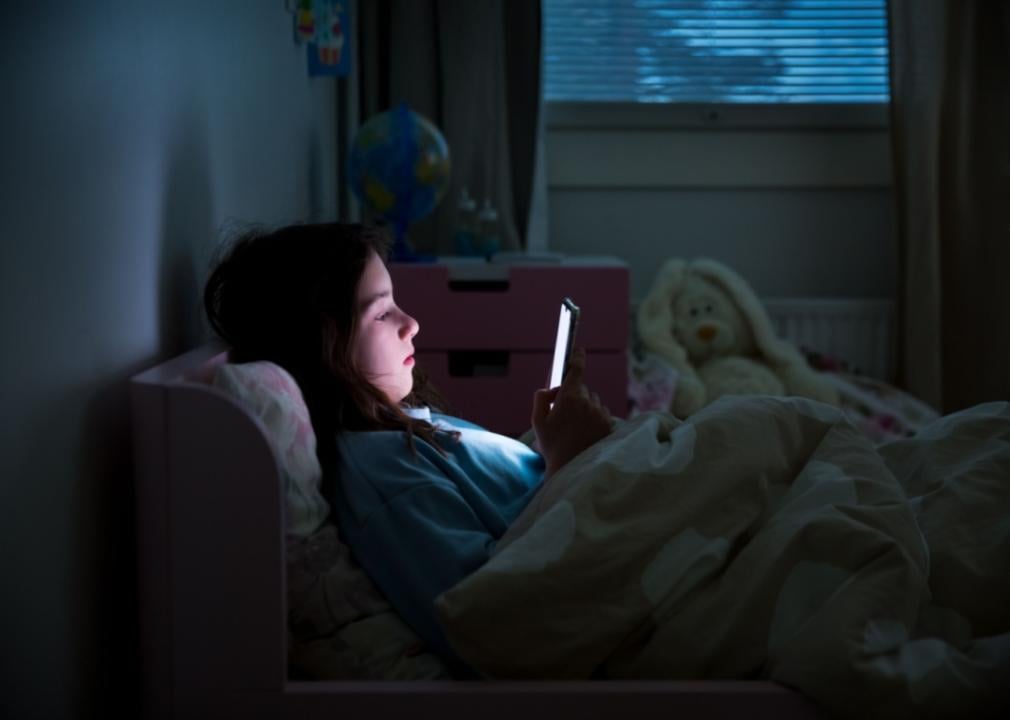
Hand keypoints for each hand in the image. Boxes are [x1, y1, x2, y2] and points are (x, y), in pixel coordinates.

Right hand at [531, 348, 613, 477]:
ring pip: (593, 401)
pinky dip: (594, 418)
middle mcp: (587, 402)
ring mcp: (600, 413)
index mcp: (569, 398)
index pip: (576, 370)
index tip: (578, 350)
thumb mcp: (537, 420)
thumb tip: (551, 389)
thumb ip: (541, 398)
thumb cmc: (552, 445)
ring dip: (585, 407)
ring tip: (575, 427)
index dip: (577, 358)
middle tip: (563, 414)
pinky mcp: (608, 424)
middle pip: (582, 389)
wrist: (571, 467)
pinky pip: (601, 413)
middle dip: (573, 396)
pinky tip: (585, 432)